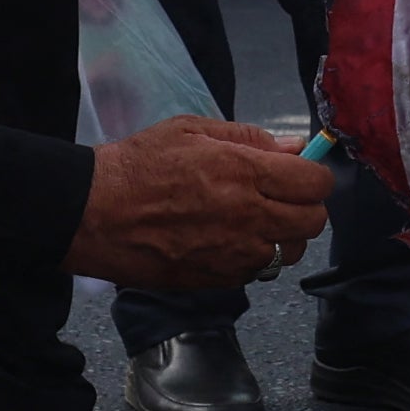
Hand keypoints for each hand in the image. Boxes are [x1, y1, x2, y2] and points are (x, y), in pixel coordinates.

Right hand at [67, 117, 333, 287]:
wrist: (94, 214)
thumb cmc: (140, 164)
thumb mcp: (193, 130)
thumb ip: (250, 138)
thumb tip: (295, 149)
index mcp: (245, 173)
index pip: (315, 183)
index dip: (314, 176)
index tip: (299, 172)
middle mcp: (248, 217)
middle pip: (313, 222)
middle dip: (305, 207)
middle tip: (282, 196)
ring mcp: (234, 254)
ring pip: (291, 252)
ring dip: (284, 236)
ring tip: (256, 220)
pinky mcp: (217, 280)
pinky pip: (259, 272)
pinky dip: (256, 258)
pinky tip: (231, 240)